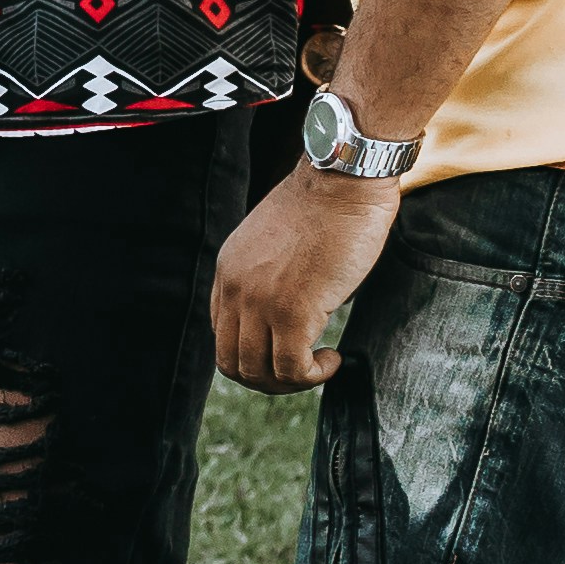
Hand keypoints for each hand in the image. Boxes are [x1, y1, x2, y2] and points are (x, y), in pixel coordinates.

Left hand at [211, 162, 397, 393]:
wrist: (343, 181)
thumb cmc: (325, 207)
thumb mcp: (278, 243)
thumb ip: (273, 277)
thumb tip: (294, 314)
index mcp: (228, 270)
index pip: (222, 333)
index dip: (254, 352)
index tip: (286, 349)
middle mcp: (235, 289)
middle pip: (231, 363)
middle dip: (268, 379)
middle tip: (303, 370)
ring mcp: (260, 302)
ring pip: (258, 373)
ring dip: (291, 382)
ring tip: (320, 364)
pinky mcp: (293, 312)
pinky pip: (292, 369)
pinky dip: (313, 376)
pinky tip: (334, 359)